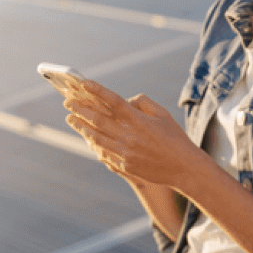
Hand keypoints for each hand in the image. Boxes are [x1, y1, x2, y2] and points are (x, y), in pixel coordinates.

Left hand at [61, 76, 204, 188]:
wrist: (184, 168)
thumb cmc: (175, 138)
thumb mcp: (163, 114)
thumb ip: (142, 102)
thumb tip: (125, 100)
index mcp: (139, 120)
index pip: (113, 101)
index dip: (96, 91)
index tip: (83, 83)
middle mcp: (129, 136)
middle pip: (98, 119)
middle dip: (80, 109)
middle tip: (68, 102)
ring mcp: (125, 152)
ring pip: (96, 137)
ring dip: (81, 127)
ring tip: (70, 119)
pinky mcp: (124, 166)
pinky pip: (103, 152)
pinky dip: (93, 143)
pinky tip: (87, 137)